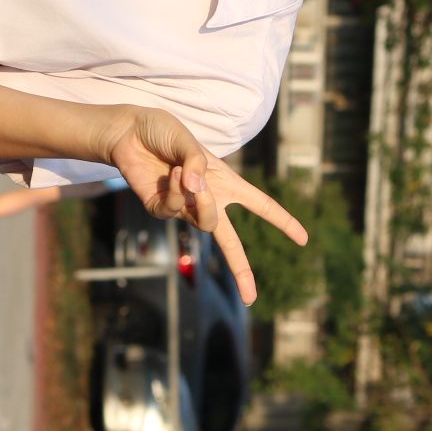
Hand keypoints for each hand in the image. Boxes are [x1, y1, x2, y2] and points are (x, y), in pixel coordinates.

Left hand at [103, 106, 307, 304]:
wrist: (128, 132)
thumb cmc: (162, 131)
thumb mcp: (186, 139)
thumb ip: (195, 163)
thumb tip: (197, 189)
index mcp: (225, 182)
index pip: (261, 205)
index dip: (283, 221)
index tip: (304, 239)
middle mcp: (209, 199)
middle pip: (231, 242)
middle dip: (242, 271)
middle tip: (251, 299)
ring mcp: (185, 208)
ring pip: (206, 222)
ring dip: (201, 201)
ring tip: (182, 171)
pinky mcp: (162, 210)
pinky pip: (176, 212)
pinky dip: (175, 193)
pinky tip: (168, 174)